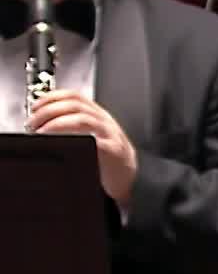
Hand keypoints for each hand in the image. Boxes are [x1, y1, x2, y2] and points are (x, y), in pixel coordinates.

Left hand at [27, 90, 137, 207]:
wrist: (128, 178)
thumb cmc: (106, 159)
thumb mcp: (91, 135)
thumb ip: (72, 125)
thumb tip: (41, 121)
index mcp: (98, 115)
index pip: (74, 96)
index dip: (52, 97)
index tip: (35, 106)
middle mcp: (104, 121)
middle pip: (74, 104)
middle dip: (48, 110)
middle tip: (33, 122)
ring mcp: (109, 134)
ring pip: (81, 118)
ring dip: (55, 122)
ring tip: (41, 131)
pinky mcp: (112, 150)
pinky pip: (92, 139)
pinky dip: (72, 138)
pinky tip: (60, 143)